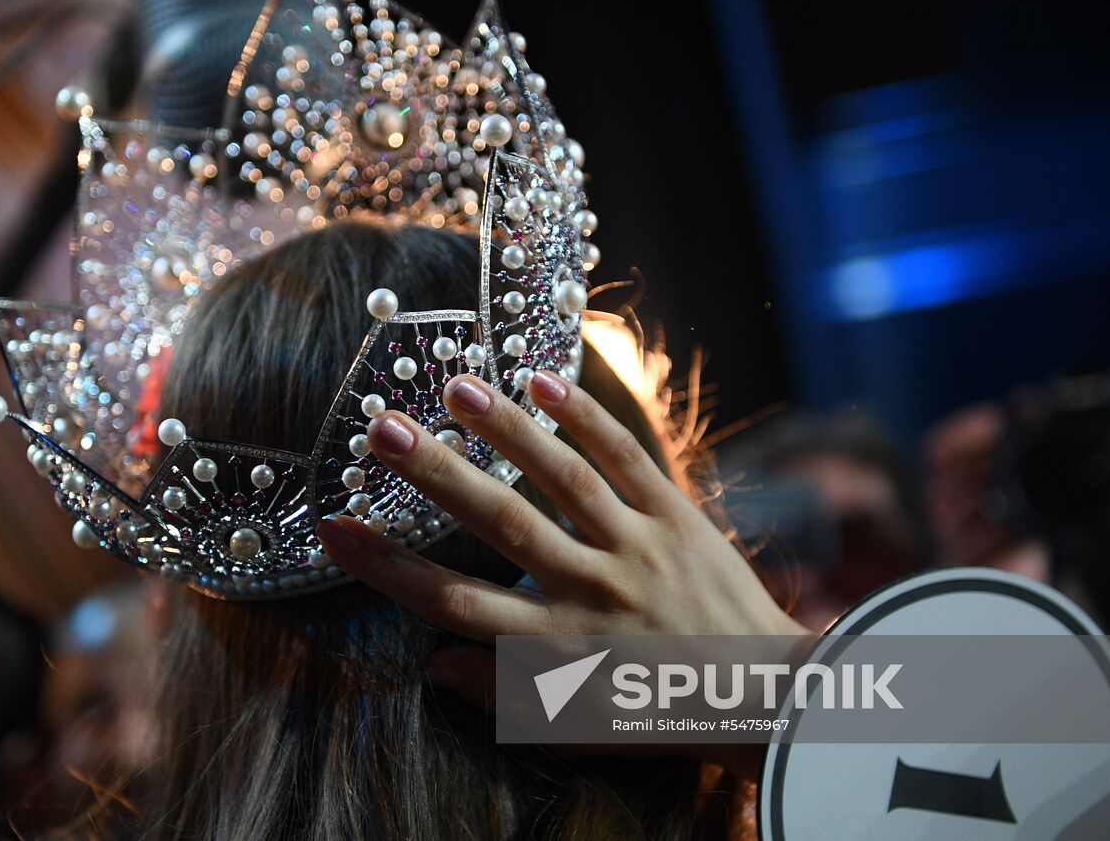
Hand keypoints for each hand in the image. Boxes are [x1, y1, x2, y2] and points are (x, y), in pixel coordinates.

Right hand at [316, 369, 808, 771]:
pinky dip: (589, 421)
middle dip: (437, 477)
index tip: (334, 529)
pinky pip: (630, 463)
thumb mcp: (577, 727)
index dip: (389, 569)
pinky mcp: (680, 520)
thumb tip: (430, 664)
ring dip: (510, 431)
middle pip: (503, 527)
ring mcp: (639, 550)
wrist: (775, 704)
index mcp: (557, 647)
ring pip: (566, 483)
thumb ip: (502, 695)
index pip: (456, 604)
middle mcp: (592, 592)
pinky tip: (545, 382)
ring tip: (458, 386)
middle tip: (381, 430)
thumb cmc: (662, 714)